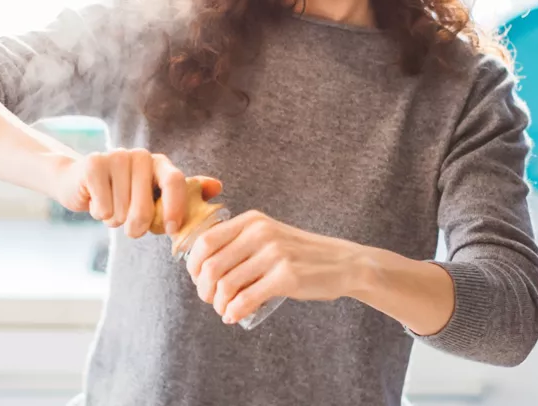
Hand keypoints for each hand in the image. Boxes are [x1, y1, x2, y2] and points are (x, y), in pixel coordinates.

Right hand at [54, 149, 221, 237]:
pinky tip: (97, 203)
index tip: (171, 230)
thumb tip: (217, 186)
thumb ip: (185, 195)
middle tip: (130, 226)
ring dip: (115, 220)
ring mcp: (116, 156)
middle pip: (145, 208)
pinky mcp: (93, 163)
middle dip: (137, 227)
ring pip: (122, 211)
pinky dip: (100, 214)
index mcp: (160, 163)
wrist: (81, 182)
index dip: (175, 208)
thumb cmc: (124, 195)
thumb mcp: (155, 197)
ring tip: (111, 208)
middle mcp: (141, 156)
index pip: (175, 182)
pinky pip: (103, 207)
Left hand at [186, 210, 366, 323]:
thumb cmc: (300, 254)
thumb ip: (239, 242)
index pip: (206, 241)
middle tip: (210, 299)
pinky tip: (233, 316)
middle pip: (211, 265)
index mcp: (251, 221)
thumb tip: (201, 267)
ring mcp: (274, 254)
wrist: (344, 263)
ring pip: (227, 285)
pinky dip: (234, 311)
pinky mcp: (287, 277)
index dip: (194, 265)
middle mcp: (260, 233)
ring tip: (224, 310)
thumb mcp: (268, 235)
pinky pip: (246, 299)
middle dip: (204, 288)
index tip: (197, 279)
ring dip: (219, 303)